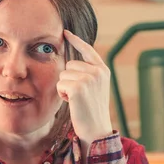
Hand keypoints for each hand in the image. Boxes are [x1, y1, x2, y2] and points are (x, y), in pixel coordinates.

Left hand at [57, 30, 112, 148]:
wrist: (97, 130)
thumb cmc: (92, 111)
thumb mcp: (95, 88)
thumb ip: (88, 73)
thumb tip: (71, 62)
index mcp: (103, 70)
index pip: (88, 50)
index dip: (76, 40)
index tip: (65, 32)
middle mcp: (98, 72)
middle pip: (70, 64)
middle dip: (69, 79)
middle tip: (79, 95)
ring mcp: (89, 79)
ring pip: (63, 74)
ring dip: (65, 87)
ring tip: (77, 100)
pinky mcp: (79, 87)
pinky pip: (60, 84)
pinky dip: (62, 94)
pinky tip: (73, 103)